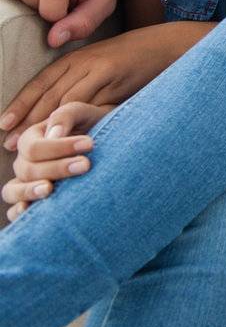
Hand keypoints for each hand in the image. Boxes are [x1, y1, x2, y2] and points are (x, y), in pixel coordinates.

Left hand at [0, 24, 186, 150]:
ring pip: (64, 100)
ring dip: (45, 124)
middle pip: (47, 93)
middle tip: (10, 144)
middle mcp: (82, 62)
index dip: (20, 104)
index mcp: (76, 58)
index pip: (41, 83)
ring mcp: (98, 69)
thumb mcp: (103, 67)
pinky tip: (65, 136)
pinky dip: (75, 121)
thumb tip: (59, 115)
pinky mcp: (114, 78)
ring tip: (31, 145)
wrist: (168, 44)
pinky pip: (90, 103)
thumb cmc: (136, 60)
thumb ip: (82, 85)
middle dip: (27, 119)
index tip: (3, 125)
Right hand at [2, 102, 109, 221]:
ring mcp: (25, 183)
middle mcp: (24, 162)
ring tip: (50, 189)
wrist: (112, 146)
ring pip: (13, 191)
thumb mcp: (83, 113)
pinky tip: (30, 210)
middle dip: (57, 167)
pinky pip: (15, 210)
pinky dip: (19, 212)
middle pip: (28, 169)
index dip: (59, 147)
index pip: (33, 147)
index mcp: (32, 138)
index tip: (90, 144)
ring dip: (30, 191)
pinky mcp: (32, 201)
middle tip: (86, 164)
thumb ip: (66, 116)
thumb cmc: (94, 125)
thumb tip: (52, 135)